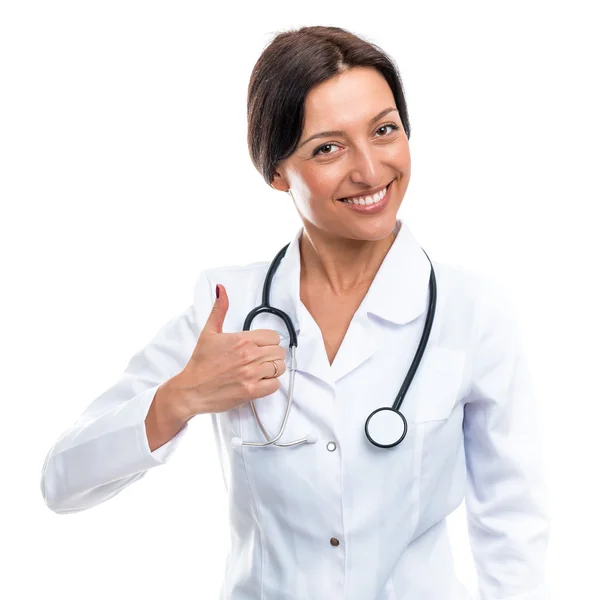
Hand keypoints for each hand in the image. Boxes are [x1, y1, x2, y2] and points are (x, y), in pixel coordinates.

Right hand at [173, 284, 286, 416]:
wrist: (191, 389)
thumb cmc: (200, 363)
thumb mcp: (209, 332)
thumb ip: (219, 309)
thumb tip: (221, 289)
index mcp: (242, 340)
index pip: (273, 337)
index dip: (269, 342)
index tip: (261, 346)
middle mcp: (249, 356)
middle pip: (279, 352)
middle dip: (272, 355)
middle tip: (260, 359)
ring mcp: (251, 374)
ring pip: (280, 368)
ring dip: (273, 369)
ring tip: (260, 371)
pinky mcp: (251, 391)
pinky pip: (275, 385)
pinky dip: (270, 384)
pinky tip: (259, 382)